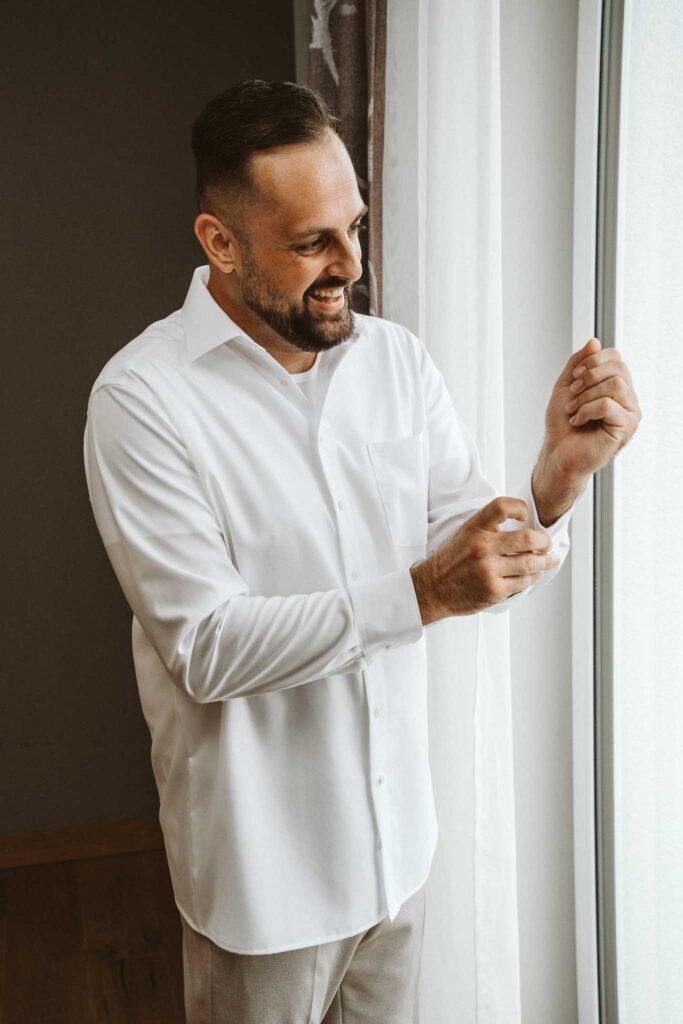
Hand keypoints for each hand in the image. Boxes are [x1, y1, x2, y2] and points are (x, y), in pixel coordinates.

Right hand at [409, 497, 560, 624]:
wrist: (432, 589)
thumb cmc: (450, 561)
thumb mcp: (464, 534)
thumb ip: (489, 528)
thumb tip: (521, 524)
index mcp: (474, 529)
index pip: (502, 507)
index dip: (520, 508)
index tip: (526, 515)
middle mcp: (482, 547)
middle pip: (527, 538)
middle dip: (544, 541)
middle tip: (547, 543)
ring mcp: (489, 570)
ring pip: (530, 563)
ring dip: (545, 561)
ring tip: (549, 559)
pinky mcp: (494, 590)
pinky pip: (523, 582)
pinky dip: (532, 577)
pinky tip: (533, 574)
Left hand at [543, 337, 640, 481]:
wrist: (557, 451)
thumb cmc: (563, 423)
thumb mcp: (566, 385)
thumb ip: (579, 362)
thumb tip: (595, 341)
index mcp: (616, 385)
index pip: (615, 356)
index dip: (591, 362)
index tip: (574, 379)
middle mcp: (627, 397)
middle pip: (618, 367)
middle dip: (588, 378)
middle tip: (572, 396)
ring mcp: (630, 412)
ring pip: (616, 384)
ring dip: (586, 396)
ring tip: (574, 410)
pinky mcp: (626, 428)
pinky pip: (609, 405)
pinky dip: (587, 410)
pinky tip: (578, 421)